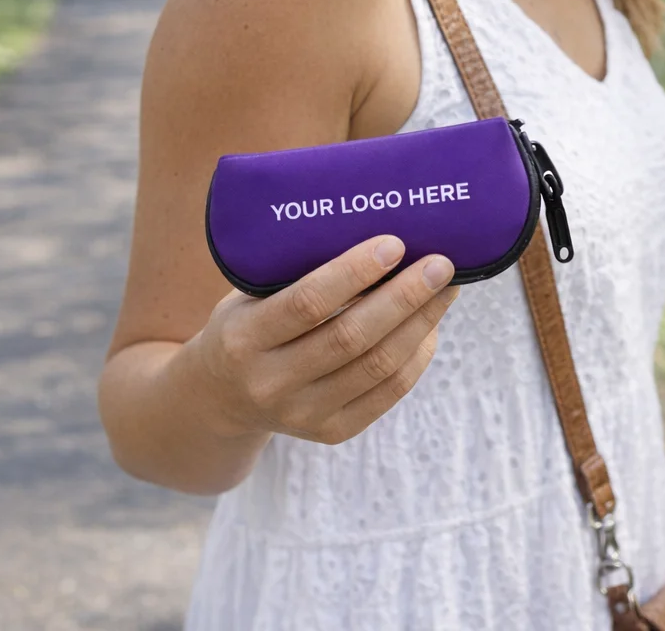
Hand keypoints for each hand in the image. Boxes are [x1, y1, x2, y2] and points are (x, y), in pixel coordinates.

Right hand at [192, 236, 457, 445]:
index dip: (354, 273)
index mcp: (243, 338)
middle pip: (352, 339)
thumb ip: (294, 273)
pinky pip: (387, 393)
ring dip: (420, 324)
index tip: (394, 244)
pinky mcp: (331, 432)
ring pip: (377, 367)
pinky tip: (429, 326)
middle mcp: (270, 382)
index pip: (307, 303)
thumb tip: (371, 232)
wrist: (218, 397)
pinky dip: (416, 356)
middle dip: (404, 297)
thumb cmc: (245, 323)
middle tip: (441, 264)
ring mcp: (302, 414)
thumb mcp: (247, 296)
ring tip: (445, 290)